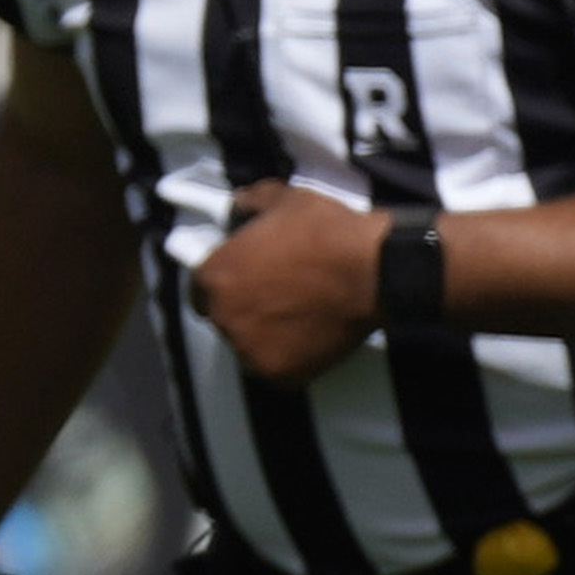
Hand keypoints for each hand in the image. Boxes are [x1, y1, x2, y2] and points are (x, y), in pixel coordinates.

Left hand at [188, 177, 386, 387]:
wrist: (372, 272)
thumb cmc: (326, 233)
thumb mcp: (282, 199)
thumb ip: (250, 202)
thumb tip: (238, 204)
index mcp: (214, 276)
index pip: (201, 288)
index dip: (225, 283)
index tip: (246, 279)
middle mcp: (224, 317)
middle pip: (224, 318)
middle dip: (244, 308)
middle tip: (278, 296)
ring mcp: (250, 350)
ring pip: (247, 346)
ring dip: (263, 335)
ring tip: (297, 316)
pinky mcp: (279, 374)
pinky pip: (276, 368)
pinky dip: (289, 357)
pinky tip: (309, 336)